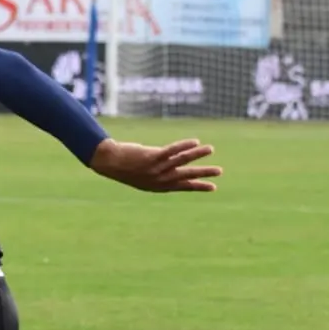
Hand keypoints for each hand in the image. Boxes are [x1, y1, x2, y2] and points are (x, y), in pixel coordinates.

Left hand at [90, 138, 221, 192]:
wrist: (109, 163)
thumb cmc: (125, 169)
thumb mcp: (143, 176)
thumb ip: (158, 174)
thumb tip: (172, 167)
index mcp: (158, 186)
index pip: (183, 186)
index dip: (198, 186)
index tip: (213, 187)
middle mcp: (159, 179)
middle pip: (185, 175)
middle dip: (203, 173)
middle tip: (219, 172)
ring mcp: (156, 168)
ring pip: (181, 161)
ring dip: (197, 154)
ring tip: (211, 149)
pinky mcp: (151, 157)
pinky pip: (171, 151)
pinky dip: (184, 145)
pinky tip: (195, 141)